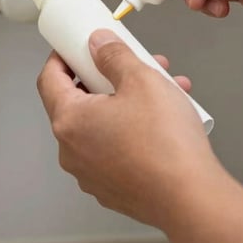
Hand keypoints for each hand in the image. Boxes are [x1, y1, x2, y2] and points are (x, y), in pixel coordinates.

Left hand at [36, 30, 225, 231]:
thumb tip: (97, 43)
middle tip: (133, 63)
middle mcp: (72, 151)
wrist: (193, 199)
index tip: (76, 46)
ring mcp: (92, 174)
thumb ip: (113, 55)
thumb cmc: (165, 144)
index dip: (62, 57)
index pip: (49, 79)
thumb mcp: (140, 79)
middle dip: (108, 76)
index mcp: (69, 121)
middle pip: (80, 101)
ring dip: (129, 100)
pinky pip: (116, 147)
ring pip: (104, 123)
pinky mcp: (114, 188)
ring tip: (165, 87)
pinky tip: (166, 117)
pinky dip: (134, 128)